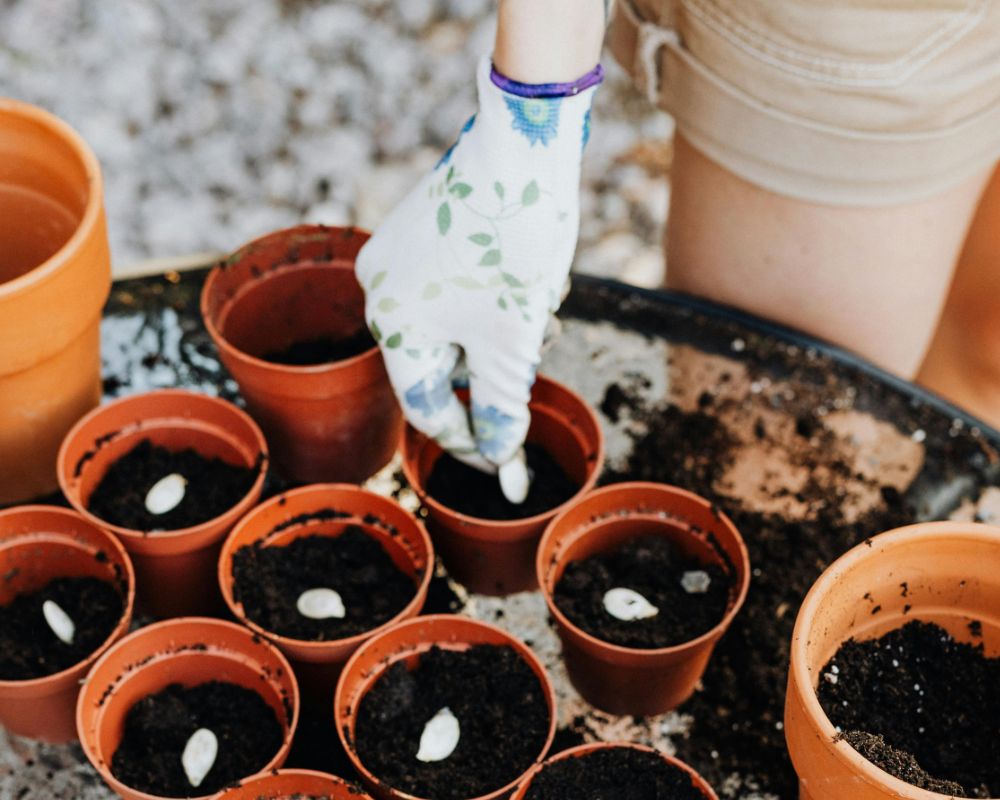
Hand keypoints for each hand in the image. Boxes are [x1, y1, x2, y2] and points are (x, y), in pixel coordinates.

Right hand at [357, 56, 597, 493]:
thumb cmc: (513, 243)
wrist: (522, 143)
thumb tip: (500, 455)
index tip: (505, 458)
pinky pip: (452, 288)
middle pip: (440, 362)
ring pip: (452, 323)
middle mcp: (381, 289)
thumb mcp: (512, 338)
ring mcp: (398, 255)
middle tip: (537, 357)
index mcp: (392, 323)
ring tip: (541, 308)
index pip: (424, 405)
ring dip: (498, 332)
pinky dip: (490, 299)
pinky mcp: (421, 230)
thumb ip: (500, 404)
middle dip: (492, 370)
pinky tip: (527, 281)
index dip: (468, 439)